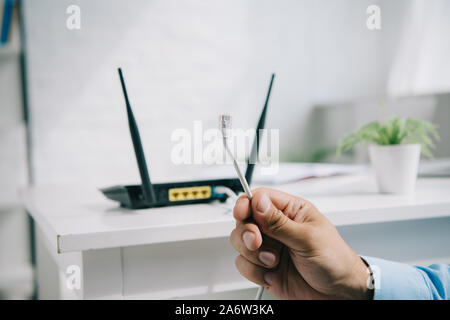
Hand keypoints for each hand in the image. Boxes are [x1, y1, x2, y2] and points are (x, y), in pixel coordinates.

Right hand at [230, 188, 370, 299]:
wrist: (339, 293)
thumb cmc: (335, 261)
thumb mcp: (309, 239)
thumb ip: (280, 222)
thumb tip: (259, 202)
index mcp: (290, 211)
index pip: (259, 198)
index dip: (246, 204)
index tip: (242, 214)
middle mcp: (276, 227)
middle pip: (244, 220)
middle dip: (247, 233)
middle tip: (258, 242)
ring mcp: (268, 247)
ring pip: (240, 243)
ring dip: (253, 255)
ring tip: (274, 261)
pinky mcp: (263, 267)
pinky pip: (243, 265)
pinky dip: (255, 272)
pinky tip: (272, 273)